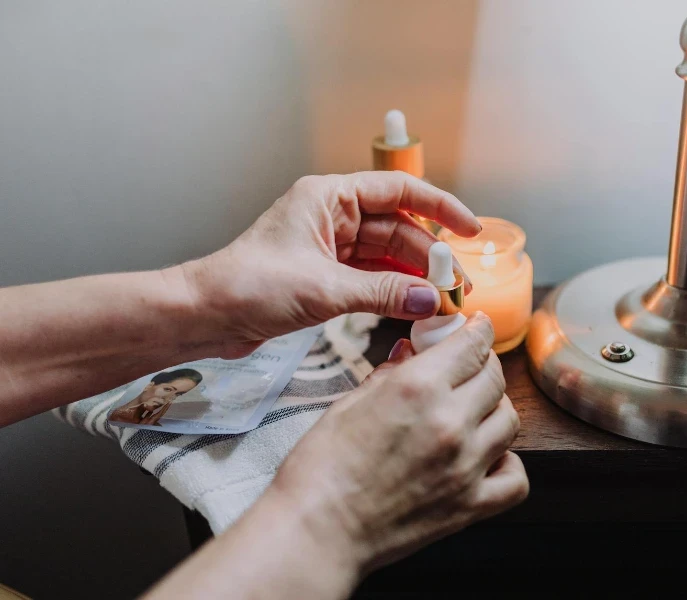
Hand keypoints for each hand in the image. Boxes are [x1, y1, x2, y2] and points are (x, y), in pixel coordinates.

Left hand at [179, 172, 479, 357]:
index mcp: (329, 198)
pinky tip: (415, 306)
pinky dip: (394, 291)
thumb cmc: (248, 286)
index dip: (440, 207)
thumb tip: (431, 298)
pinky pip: (373, 277)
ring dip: (415, 277)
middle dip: (430, 257)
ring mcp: (330, 246)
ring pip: (388, 256)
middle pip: (398, 228)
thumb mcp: (323, 288)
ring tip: (443, 300)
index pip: (399, 191)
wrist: (206, 314)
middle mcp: (333, 216)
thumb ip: (383, 292)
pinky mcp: (326, 275)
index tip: (470, 229)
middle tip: (458, 285)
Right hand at [270, 313, 527, 578]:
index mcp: (417, 387)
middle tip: (470, 368)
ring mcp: (465, 466)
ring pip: (510, 421)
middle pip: (495, 378)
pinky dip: (508, 465)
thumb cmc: (321, 468)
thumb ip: (390, 373)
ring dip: (495, 410)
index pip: (472, 345)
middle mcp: (450, 421)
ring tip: (475, 413)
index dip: (478, 330)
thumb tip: (411, 352)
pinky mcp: (469, 506)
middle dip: (485, 365)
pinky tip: (488, 459)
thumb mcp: (348, 403)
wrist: (315, 531)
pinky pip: (516, 479)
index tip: (477, 328)